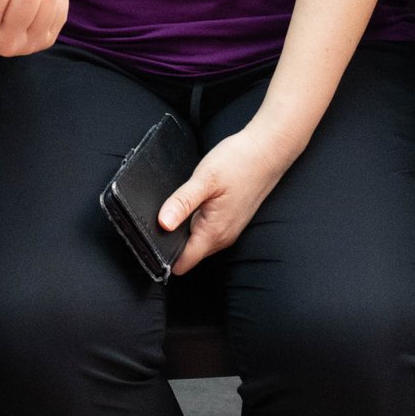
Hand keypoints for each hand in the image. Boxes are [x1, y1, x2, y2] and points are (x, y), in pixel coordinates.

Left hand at [158, 124, 298, 274]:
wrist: (267, 151)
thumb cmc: (239, 162)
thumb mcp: (205, 179)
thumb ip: (182, 203)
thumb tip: (162, 224)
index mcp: (214, 233)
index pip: (183, 263)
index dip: (162, 259)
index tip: (146, 244)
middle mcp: (222, 238)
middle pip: (188, 254)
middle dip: (170, 242)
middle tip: (157, 218)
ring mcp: (228, 230)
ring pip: (197, 242)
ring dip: (183, 231)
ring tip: (175, 208)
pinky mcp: (230, 220)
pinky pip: (207, 230)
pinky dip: (195, 222)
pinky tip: (193, 202)